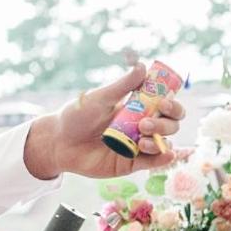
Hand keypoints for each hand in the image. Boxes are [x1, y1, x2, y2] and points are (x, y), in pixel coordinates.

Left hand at [22, 64, 188, 179]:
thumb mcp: (101, 97)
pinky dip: (163, 159)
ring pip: (163, 144)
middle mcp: (141, 127)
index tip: (164, 103)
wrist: (59, 142)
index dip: (172, 105)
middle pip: (170, 125)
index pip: (166, 107)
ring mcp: (138, 146)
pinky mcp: (132, 164)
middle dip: (164, 125)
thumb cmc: (77, 116)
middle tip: (144, 124)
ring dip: (160, 141)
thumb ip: (123, 85)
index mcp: (137, 108)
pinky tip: (167, 154)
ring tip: (142, 141)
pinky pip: (153, 163)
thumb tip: (143, 66)